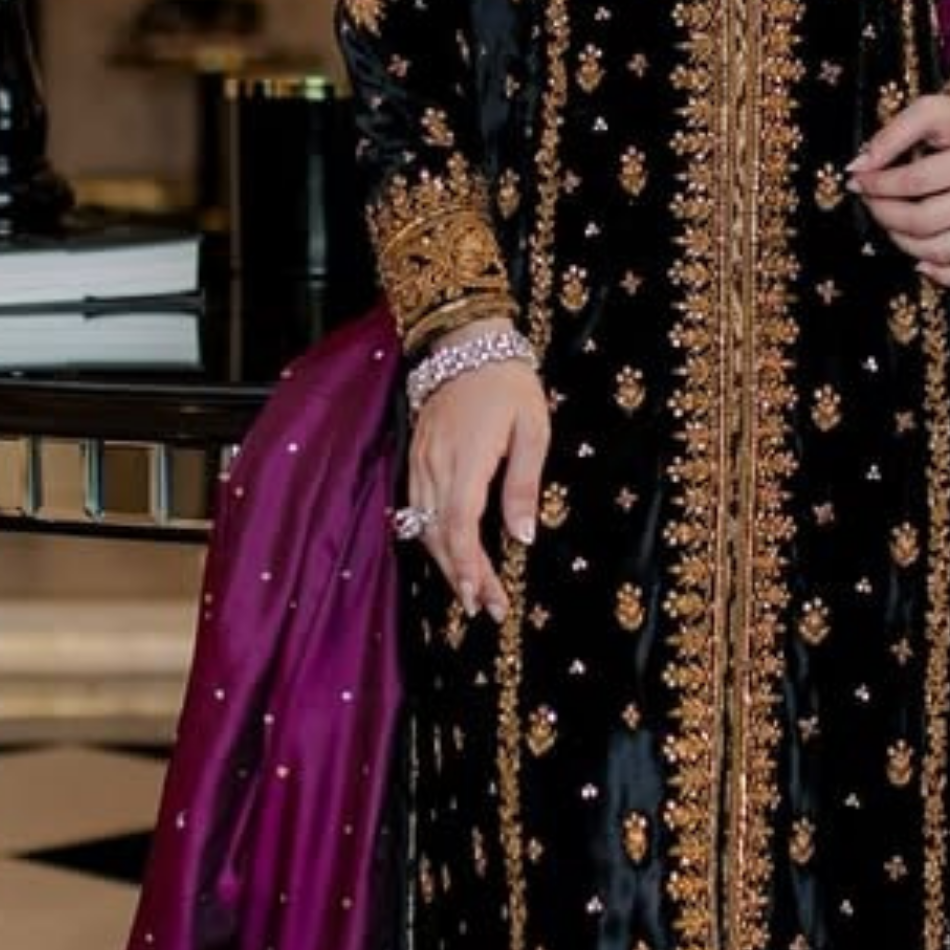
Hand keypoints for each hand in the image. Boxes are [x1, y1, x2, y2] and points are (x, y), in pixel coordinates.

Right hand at [406, 359, 550, 618]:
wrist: (468, 342)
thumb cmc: (509, 384)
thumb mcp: (532, 430)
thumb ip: (524, 485)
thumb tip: (523, 536)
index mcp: (467, 459)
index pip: (460, 527)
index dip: (470, 568)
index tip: (485, 599)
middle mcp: (435, 465)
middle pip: (440, 535)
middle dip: (461, 576)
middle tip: (486, 608)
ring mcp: (421, 460)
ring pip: (424, 525)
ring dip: (445, 562)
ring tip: (470, 591)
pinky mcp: (417, 455)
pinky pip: (417, 507)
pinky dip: (431, 536)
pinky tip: (447, 553)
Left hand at [847, 90, 949, 285]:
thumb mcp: (930, 112)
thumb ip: (891, 135)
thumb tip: (857, 168)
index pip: (916, 181)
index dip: (878, 184)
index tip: (857, 180)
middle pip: (926, 220)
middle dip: (885, 214)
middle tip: (869, 201)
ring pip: (944, 250)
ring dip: (904, 243)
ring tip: (889, 222)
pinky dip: (944, 275)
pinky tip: (920, 263)